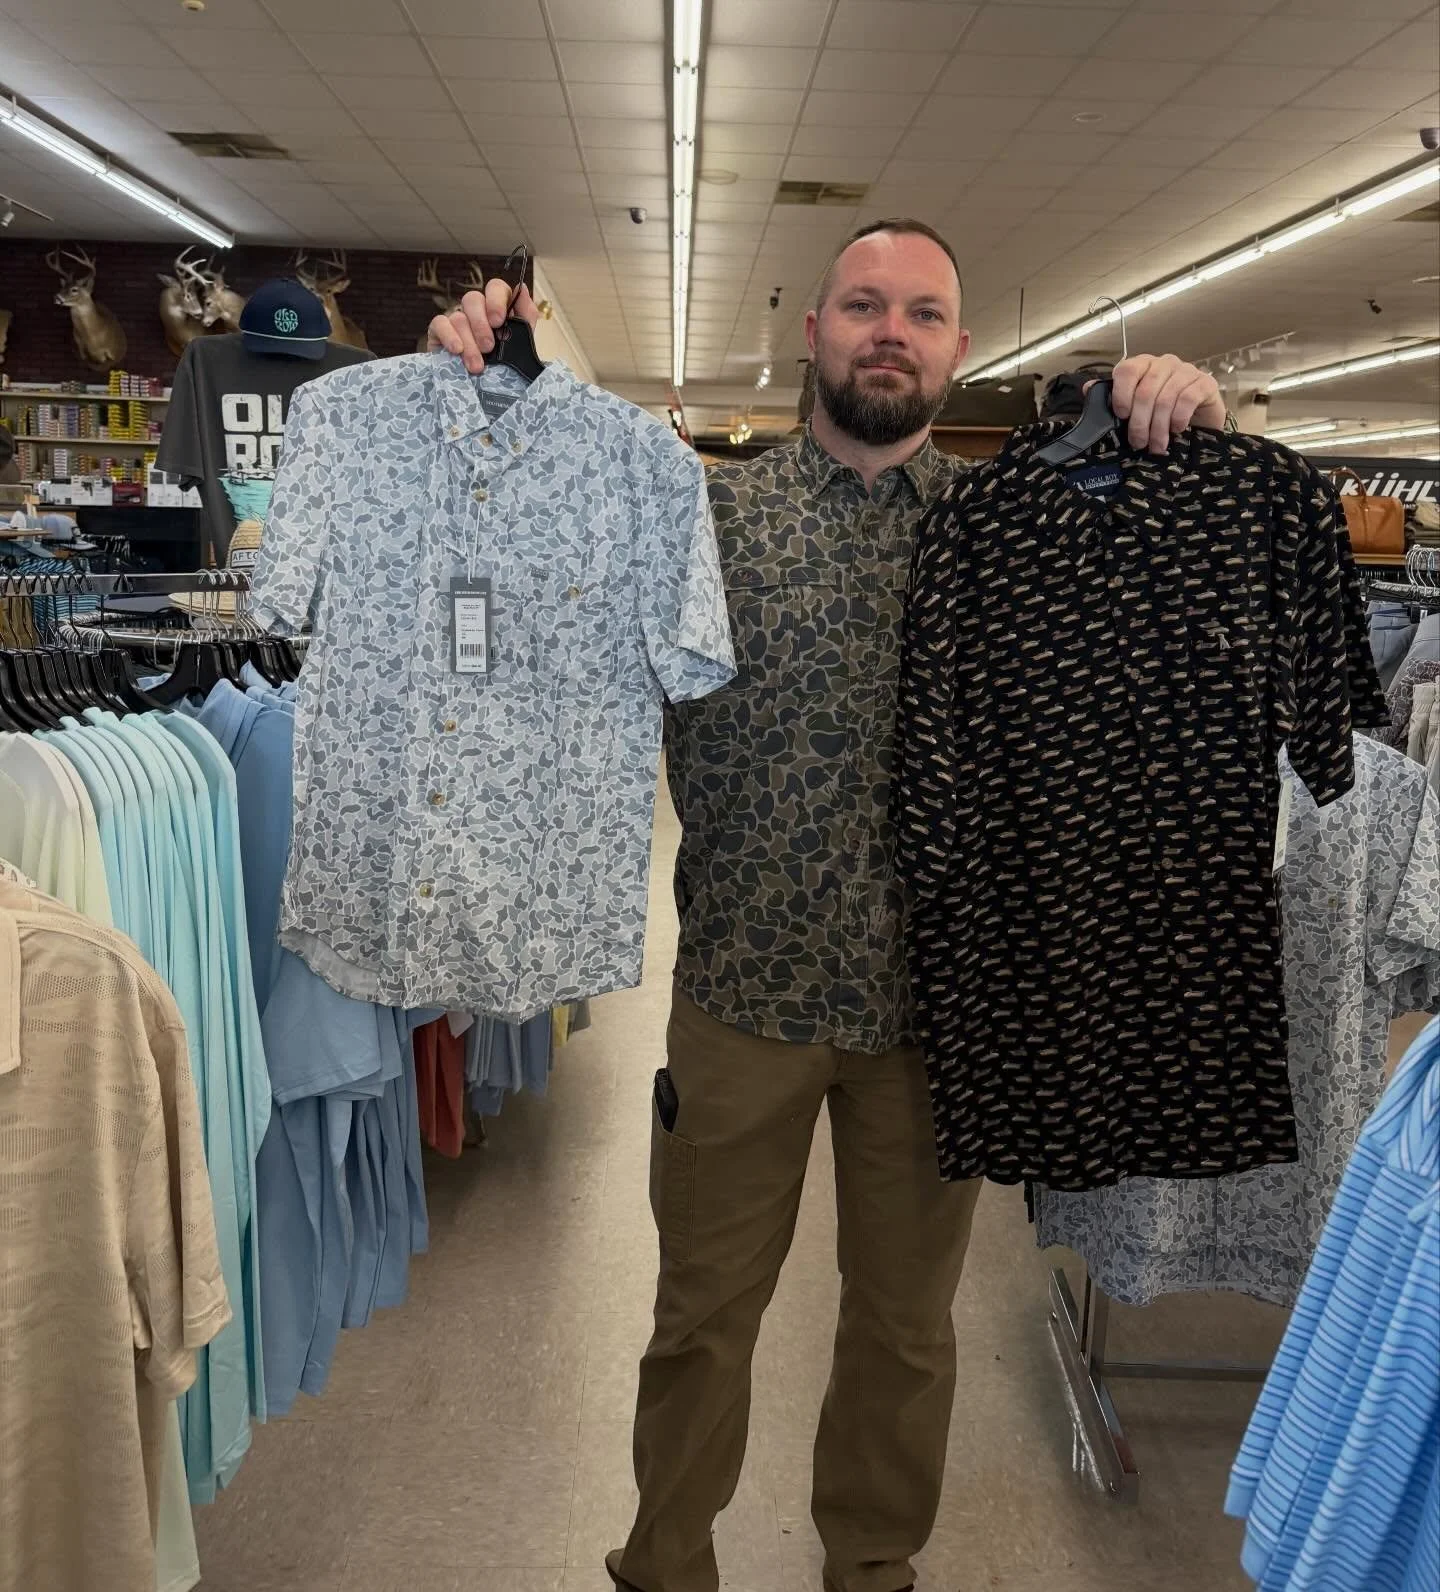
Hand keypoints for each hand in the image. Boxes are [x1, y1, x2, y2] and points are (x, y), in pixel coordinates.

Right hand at [427, 279, 538, 374]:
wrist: (483, 391)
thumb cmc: (503, 365)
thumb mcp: (521, 344)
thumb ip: (526, 317)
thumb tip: (521, 289)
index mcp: (497, 308)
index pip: (495, 288)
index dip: (496, 300)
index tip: (498, 321)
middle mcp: (475, 310)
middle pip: (473, 298)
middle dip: (481, 324)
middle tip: (489, 347)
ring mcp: (456, 319)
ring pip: (458, 317)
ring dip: (470, 343)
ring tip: (477, 366)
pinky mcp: (438, 331)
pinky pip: (439, 323)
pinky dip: (449, 336)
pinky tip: (457, 351)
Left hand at [1102, 354, 1225, 454]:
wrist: (1199, 422)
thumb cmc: (1162, 414)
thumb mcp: (1135, 408)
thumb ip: (1113, 398)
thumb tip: (1088, 388)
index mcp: (1143, 365)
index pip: (1127, 369)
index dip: (1121, 394)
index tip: (1122, 416)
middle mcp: (1164, 363)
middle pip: (1146, 390)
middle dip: (1140, 422)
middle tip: (1138, 443)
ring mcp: (1187, 371)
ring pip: (1166, 398)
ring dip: (1159, 427)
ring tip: (1156, 445)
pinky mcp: (1206, 382)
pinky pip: (1187, 398)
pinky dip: (1178, 418)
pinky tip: (1176, 430)